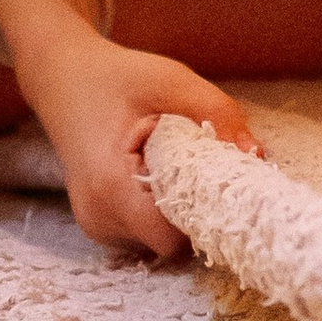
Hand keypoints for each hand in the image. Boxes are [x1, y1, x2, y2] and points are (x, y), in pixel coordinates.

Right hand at [0, 0, 258, 253]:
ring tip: (175, 166)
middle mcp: (98, 217)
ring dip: (180, 212)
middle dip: (198, 213)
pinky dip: (163, 211)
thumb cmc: (116, 77)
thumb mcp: (171, 80)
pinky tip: (160, 176)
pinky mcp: (101, 225)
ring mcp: (96, 226)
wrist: (62, 78)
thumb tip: (259, 156)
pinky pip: (147, 234)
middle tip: (210, 169)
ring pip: (162, 242)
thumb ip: (216, 114)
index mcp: (109, 186)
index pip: (173, 239)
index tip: (229, 190)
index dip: (207, 219)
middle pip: (172, 243)